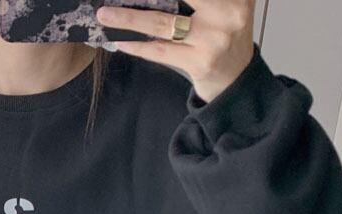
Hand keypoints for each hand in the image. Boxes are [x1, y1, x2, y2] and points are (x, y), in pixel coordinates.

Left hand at [95, 0, 255, 103]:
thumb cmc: (223, 34)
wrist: (236, 79)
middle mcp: (228, 13)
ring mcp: (214, 40)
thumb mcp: (225, 4)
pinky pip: (161, 51)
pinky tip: (120, 39)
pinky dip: (138, 45)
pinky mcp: (200, 63)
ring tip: (105, 14)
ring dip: (129, 18)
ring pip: (163, 23)